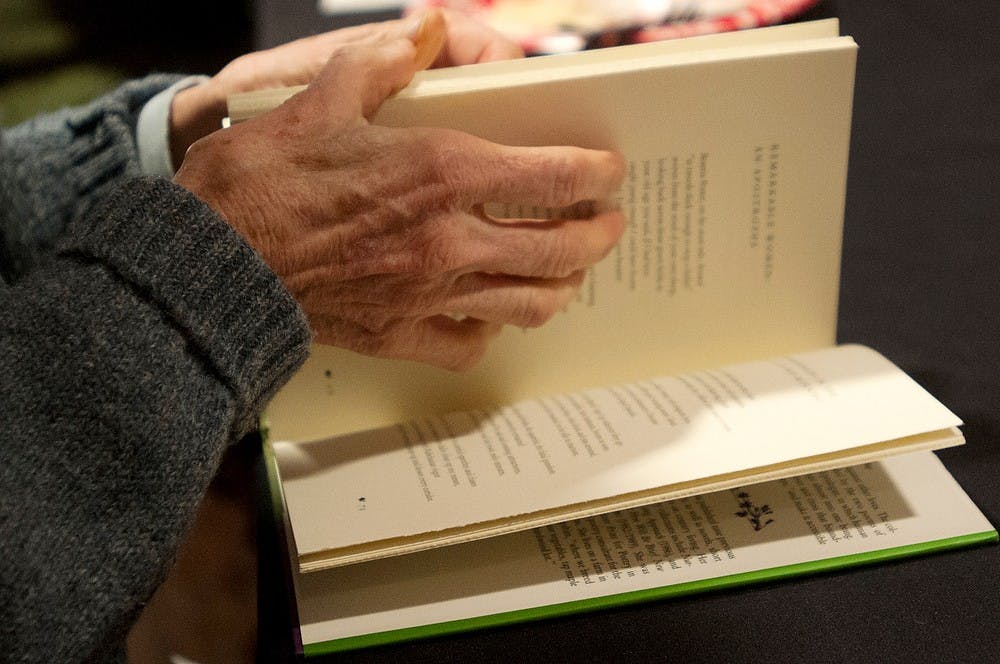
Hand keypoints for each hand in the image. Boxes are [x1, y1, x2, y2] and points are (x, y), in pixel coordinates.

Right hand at [174, 38, 624, 370]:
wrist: (212, 263)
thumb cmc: (262, 181)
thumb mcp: (324, 97)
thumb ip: (387, 61)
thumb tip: (429, 32)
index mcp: (443, 174)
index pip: (555, 178)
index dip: (596, 174)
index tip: (608, 171)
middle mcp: (451, 241)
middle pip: (561, 249)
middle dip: (599, 234)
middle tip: (607, 222)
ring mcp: (431, 296)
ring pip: (531, 303)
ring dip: (564, 283)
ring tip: (570, 269)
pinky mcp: (400, 335)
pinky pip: (472, 344)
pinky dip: (494, 329)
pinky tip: (492, 313)